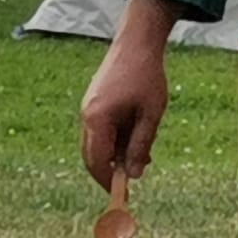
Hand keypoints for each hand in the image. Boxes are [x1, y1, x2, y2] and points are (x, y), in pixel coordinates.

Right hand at [79, 0, 174, 190]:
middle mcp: (87, 114)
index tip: (121, 195)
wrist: (136, 43)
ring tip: (143, 153)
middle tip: (132, 179)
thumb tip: (134, 174)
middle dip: (110, 170)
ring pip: (96, 142)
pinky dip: (114, 139)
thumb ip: (140, 146)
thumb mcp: (150, 115)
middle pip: (91, 155)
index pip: (97, 161)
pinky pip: (100, 129)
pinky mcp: (94, 101)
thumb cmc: (146, 77)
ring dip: (115, 153)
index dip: (107, 181)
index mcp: (97, 119)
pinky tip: (135, 134)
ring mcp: (88, 107)